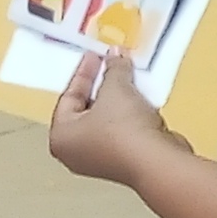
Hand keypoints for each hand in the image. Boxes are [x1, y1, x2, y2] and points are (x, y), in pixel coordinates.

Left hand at [45, 47, 190, 186]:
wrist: (156, 161)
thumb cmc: (123, 128)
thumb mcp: (115, 89)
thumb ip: (113, 70)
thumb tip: (116, 56)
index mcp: (61, 137)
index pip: (68, 97)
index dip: (83, 73)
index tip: (95, 55)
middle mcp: (74, 152)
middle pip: (85, 109)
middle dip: (101, 84)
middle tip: (111, 63)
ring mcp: (99, 160)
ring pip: (106, 120)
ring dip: (117, 98)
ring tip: (128, 77)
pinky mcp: (123, 162)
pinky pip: (122, 131)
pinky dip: (129, 114)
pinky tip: (141, 98)